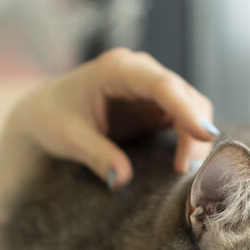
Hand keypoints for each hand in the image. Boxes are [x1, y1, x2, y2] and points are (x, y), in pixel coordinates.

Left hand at [6, 48, 217, 188]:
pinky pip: (185, 117)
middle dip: (193, 131)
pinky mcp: (156, 104)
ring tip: (182, 170)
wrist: (44, 113)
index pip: (161, 85)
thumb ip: (96, 156)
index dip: (186, 109)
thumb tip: (121, 180)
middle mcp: (140, 72)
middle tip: (185, 170)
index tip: (205, 134)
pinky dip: (190, 138)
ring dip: (195, 137)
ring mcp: (151, 87)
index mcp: (117, 69)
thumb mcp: (69, 138)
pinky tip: (181, 163)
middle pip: (185, 95)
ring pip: (192, 105)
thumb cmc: (52, 119)